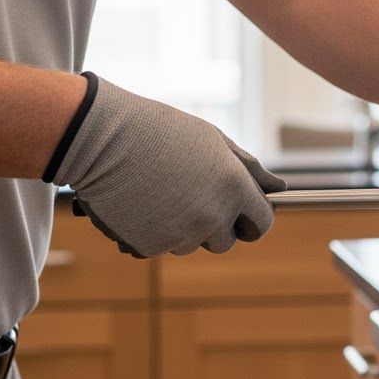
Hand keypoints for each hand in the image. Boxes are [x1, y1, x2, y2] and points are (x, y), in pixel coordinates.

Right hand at [52, 76, 284, 257]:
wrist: (99, 137)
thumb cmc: (159, 132)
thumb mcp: (212, 140)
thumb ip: (249, 168)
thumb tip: (279, 188)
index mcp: (234, 188)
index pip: (262, 224)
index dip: (252, 221)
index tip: (241, 216)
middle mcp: (213, 216)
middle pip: (226, 241)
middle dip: (214, 227)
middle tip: (189, 198)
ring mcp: (182, 234)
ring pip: (191, 244)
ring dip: (180, 227)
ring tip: (158, 192)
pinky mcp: (151, 247)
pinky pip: (161, 247)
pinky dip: (151, 232)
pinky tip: (139, 204)